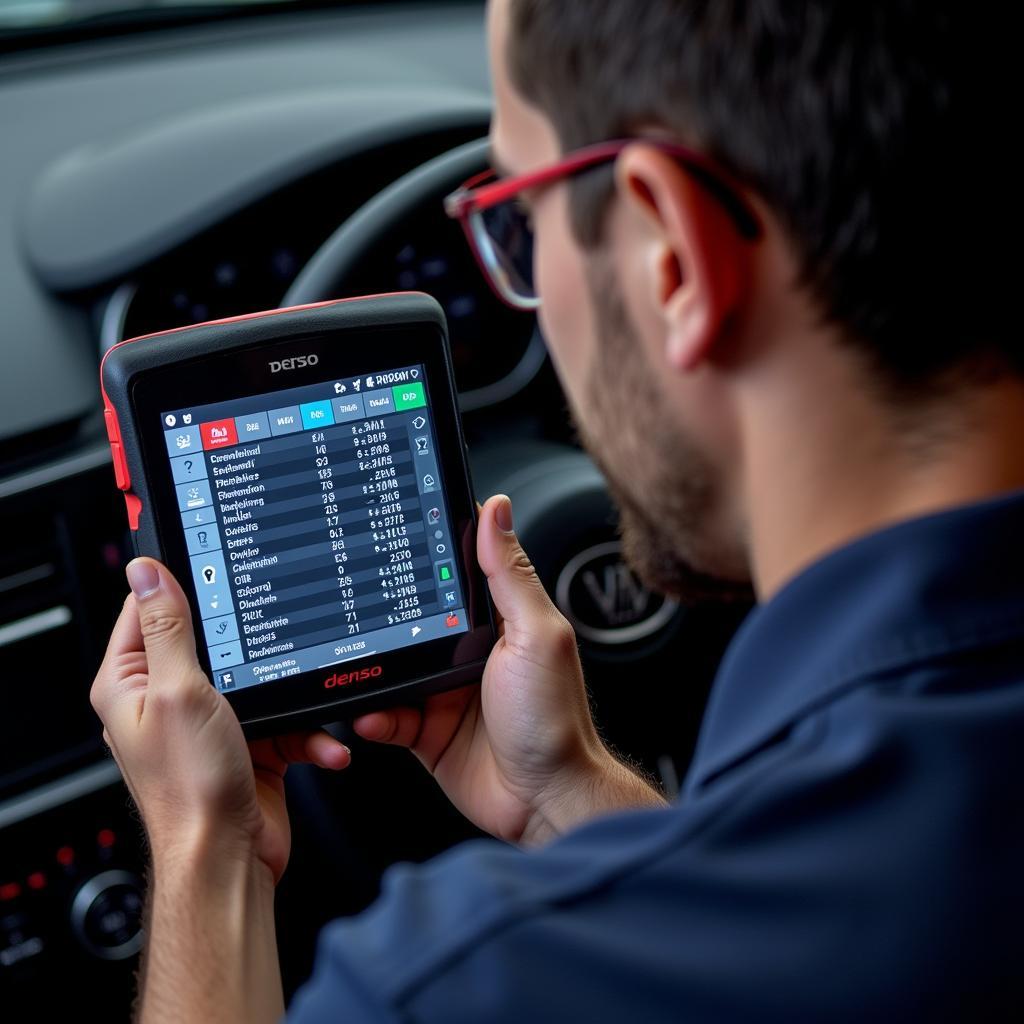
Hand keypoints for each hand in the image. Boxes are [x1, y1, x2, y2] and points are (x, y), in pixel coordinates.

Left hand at [90, 558, 350, 883]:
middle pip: (218, 642)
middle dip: (257, 645)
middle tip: (277, 638)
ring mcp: (211, 724)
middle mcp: (167, 701)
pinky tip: (323, 745)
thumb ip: (168, 628)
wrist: (228, 859)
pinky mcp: (249, 745)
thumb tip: (148, 571)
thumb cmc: (190, 789)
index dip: (183, 585)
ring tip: (309, 709)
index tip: (220, 565)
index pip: (150, 611)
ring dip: (294, 699)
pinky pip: (286, 721)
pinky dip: (309, 734)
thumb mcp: (179, 690)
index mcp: (132, 683)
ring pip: (263, 681)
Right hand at [352, 494, 664, 844]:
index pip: (454, 571)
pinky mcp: (424, 730)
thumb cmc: (555, 719)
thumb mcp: (536, 635)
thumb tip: (497, 509)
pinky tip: (372, 715)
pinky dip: (371, 715)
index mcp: (495, 621)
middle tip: (354, 606)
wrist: (546, 801)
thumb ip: (511, 575)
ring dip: (371, 668)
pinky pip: (384, 714)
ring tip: (358, 666)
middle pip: (409, 618)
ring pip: (389, 666)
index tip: (391, 527)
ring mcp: (441, 691)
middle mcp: (466, 651)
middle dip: (380, 613)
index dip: (425, 548)